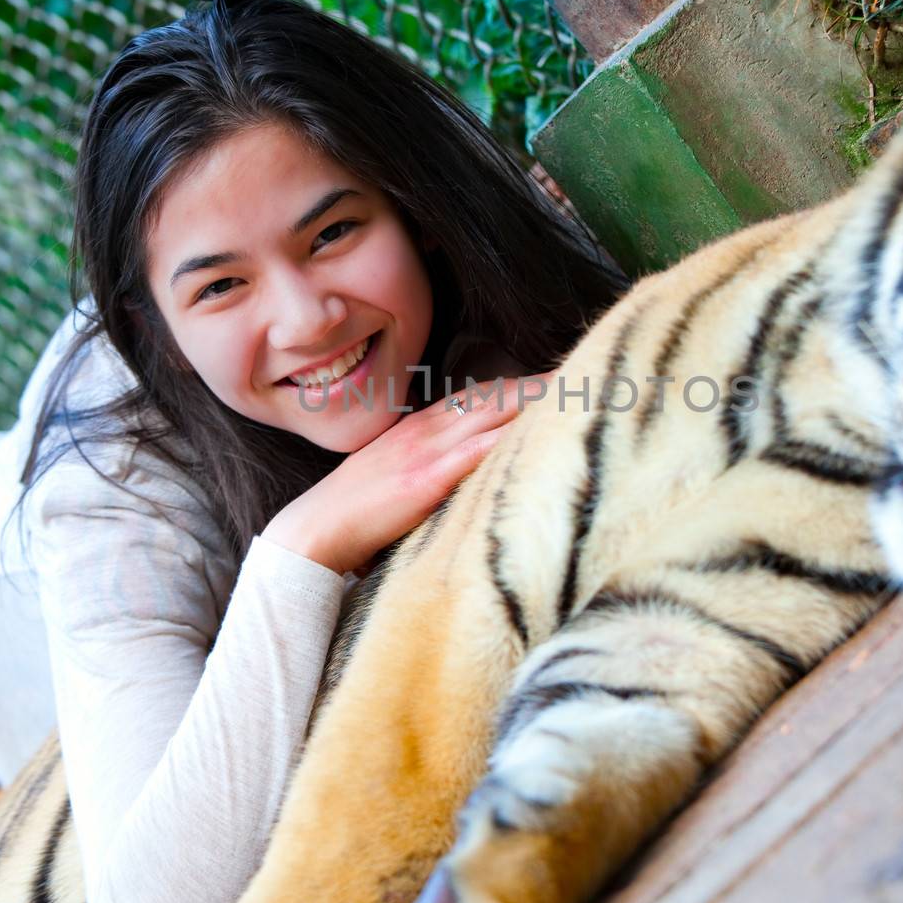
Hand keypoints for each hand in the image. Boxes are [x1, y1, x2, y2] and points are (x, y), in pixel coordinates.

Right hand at [262, 374, 551, 574]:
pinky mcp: (425, 479)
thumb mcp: (395, 468)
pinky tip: (535, 432)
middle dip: (539, 384)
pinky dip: (505, 438)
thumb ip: (429, 458)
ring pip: (490, 413)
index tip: (557, 378)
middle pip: (495, 395)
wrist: (317, 528)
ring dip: (533, 401)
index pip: (482, 393)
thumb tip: (465, 459)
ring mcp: (427, 450)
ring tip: (574, 393)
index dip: (521, 384)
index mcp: (422, 425)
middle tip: (584, 375)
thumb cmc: (356, 507)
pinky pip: (473, 451)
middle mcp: (429, 428)